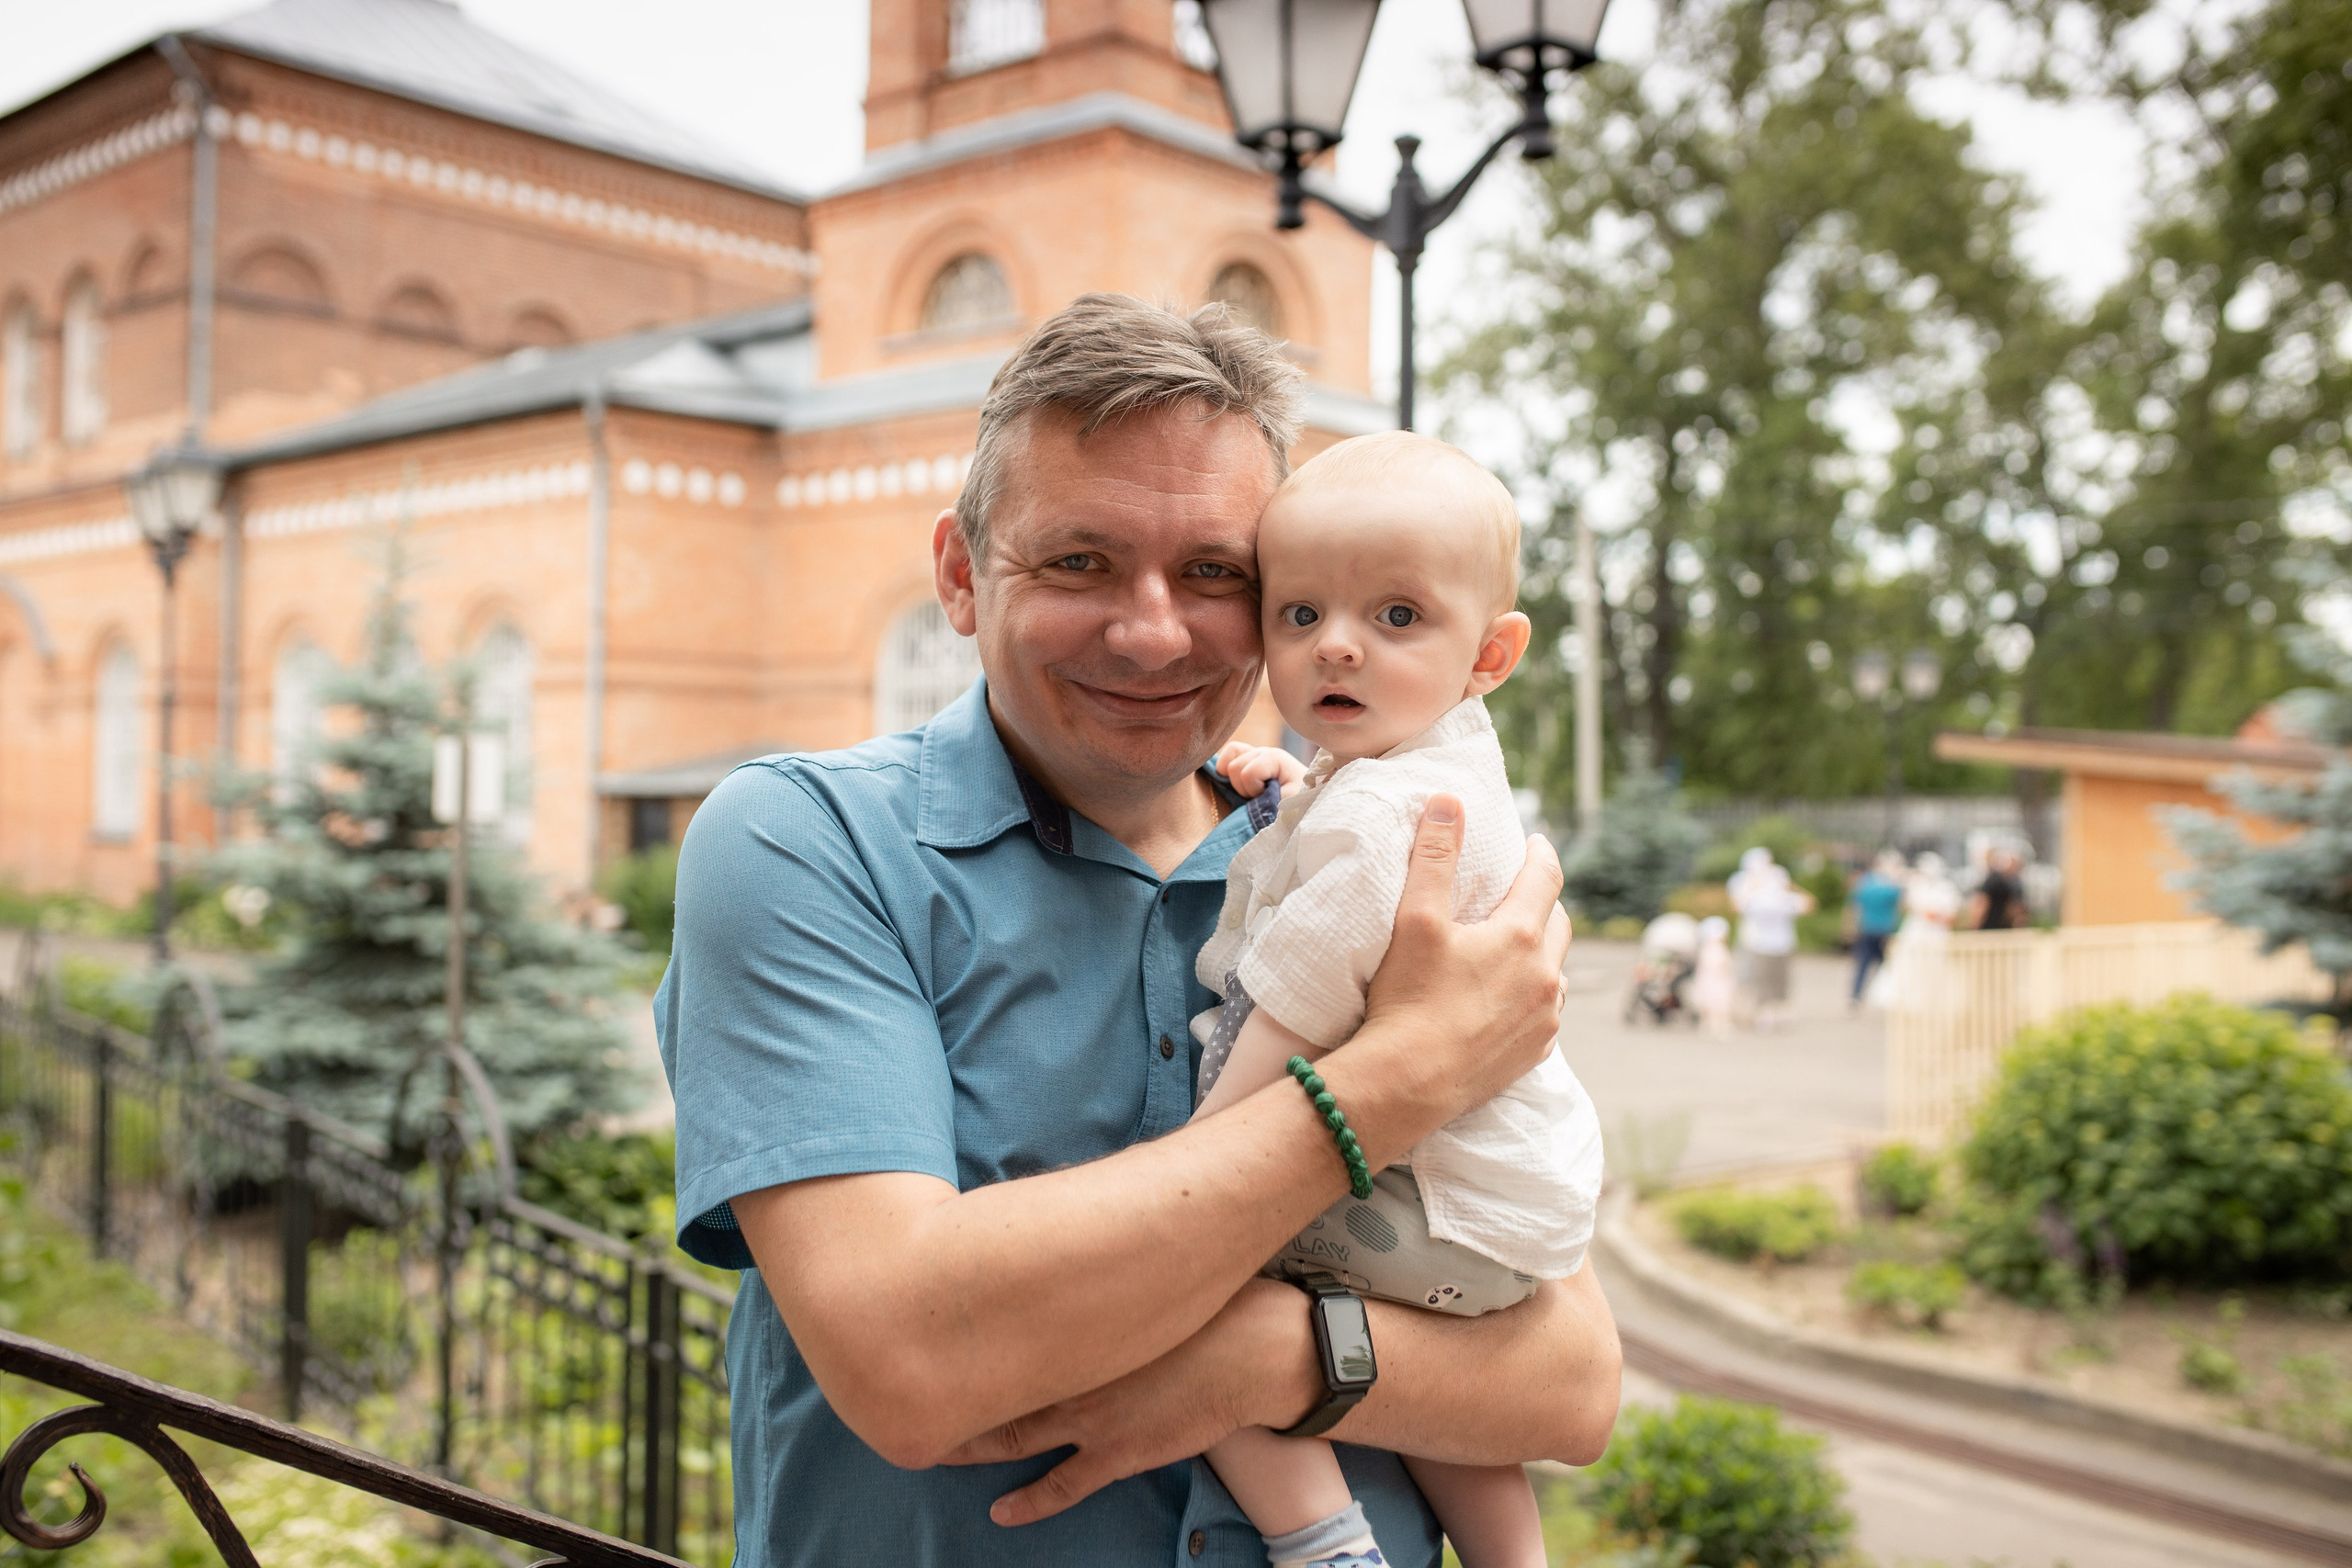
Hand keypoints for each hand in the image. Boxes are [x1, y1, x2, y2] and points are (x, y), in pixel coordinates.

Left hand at [942, 1278, 1316, 1526]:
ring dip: (972, 1445)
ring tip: (933, 1449)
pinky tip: (1000, 1512)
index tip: (918, 1333)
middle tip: (906, 1395)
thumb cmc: (1204, 1298)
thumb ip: (1093, 1260)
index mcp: (1073, 1320)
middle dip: (948, 1392)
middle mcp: (1071, 1371)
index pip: (995, 1327)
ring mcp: (1092, 1419)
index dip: (955, 1335)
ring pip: (1012, 1438)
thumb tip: (1054, 1226)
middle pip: (990, 1386)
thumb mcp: (1139, 1268)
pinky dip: (1029, 1502)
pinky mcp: (1119, 1453)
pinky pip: (1063, 1486)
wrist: (1256, 1350)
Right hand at [1214, 740, 1305, 799]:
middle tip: (1260, 797)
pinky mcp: (1245, 760)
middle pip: (1233, 767)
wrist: (1309, 798)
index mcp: (1274, 758)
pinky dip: (1226, 774)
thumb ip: (1268, 801)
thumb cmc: (1301, 800)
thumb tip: (1246, 804)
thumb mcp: (1289, 802)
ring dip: (1236, 784)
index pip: (1247, 773)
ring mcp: (1253, 754)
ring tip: (1253, 792)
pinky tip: (1240, 785)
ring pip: (1226, 764)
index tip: (1269, 797)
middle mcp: (1262, 751)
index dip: (1253, 790)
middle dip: (1243, 787)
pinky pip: (1225, 758)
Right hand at [1359, 796, 1569, 1125]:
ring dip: (1541, 954)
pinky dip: (1534, 997)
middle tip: (1522, 892)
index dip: (1541, 853)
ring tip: (1515, 948)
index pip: (1546, 877)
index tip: (1534, 841)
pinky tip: (1509, 1001)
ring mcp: (1544, 1019)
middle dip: (1543, 902)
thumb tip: (1449, 801)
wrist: (1407, 1084)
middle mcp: (1545, 977)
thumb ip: (1434, 857)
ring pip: (1555, 971)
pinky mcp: (1533, 1054)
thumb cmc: (1407, 1000)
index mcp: (1521, 937)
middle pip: (1559, 924)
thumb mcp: (1415, 919)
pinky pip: (1546, 1014)